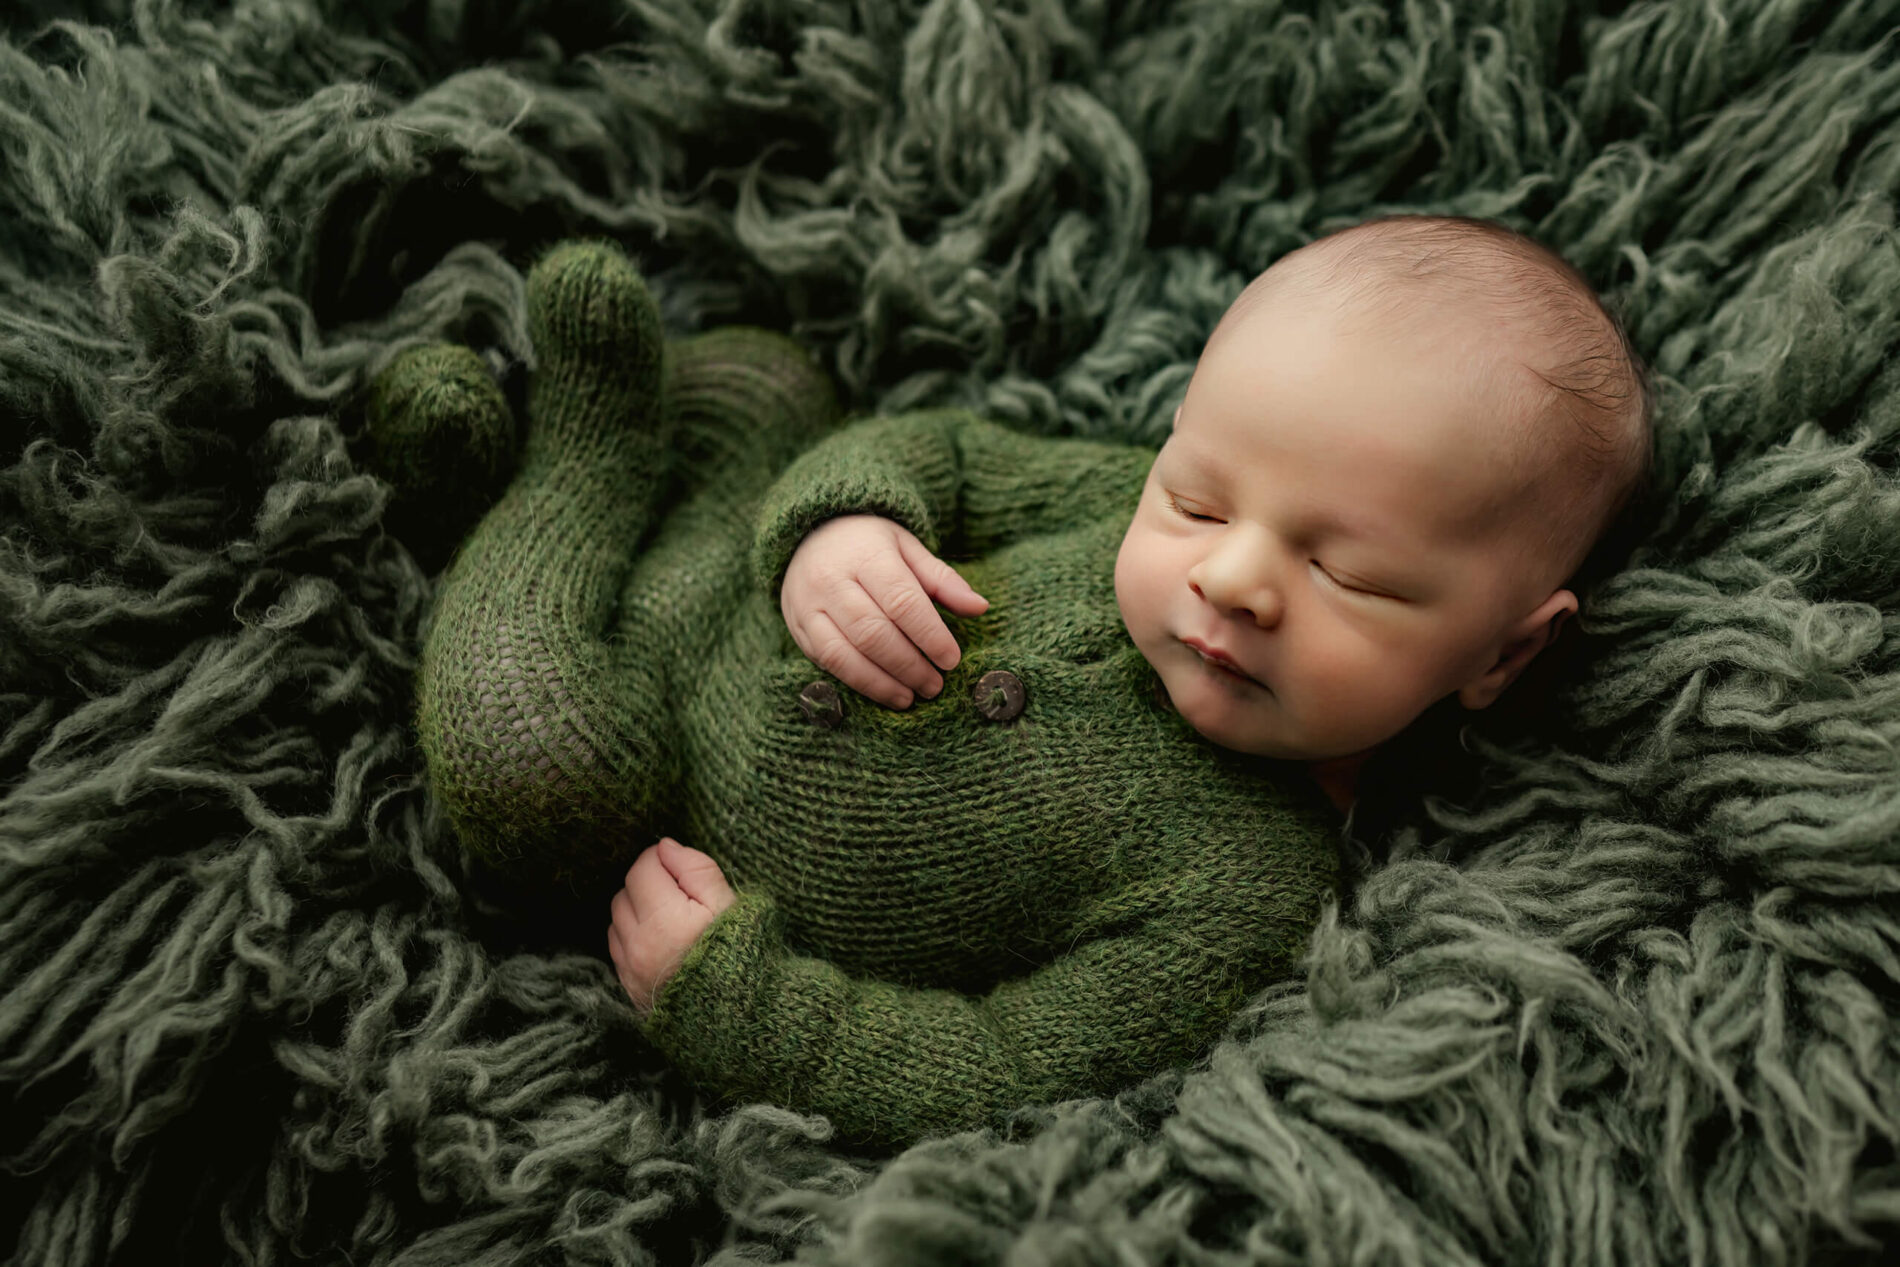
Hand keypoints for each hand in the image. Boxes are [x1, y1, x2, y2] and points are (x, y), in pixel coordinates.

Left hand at [607, 838, 736, 1014]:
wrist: (740, 1016)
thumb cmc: (740, 954)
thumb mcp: (729, 904)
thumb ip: (697, 869)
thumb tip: (665, 847)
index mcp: (664, 919)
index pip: (643, 868)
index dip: (662, 860)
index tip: (681, 868)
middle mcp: (639, 944)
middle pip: (625, 892)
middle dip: (647, 884)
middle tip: (679, 893)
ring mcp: (630, 967)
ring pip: (617, 919)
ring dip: (637, 910)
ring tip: (671, 917)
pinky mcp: (628, 986)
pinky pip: (617, 947)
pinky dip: (632, 936)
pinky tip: (660, 940)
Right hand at [780, 514, 988, 708]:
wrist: (808, 536)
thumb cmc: (868, 545)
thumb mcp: (907, 548)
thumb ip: (942, 580)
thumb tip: (980, 607)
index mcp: (865, 554)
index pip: (901, 601)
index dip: (929, 635)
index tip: (952, 659)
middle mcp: (831, 579)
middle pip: (873, 632)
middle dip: (909, 665)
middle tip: (936, 684)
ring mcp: (808, 605)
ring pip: (846, 653)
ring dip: (884, 682)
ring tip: (912, 696)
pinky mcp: (798, 627)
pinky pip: (828, 662)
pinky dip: (860, 683)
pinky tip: (886, 692)